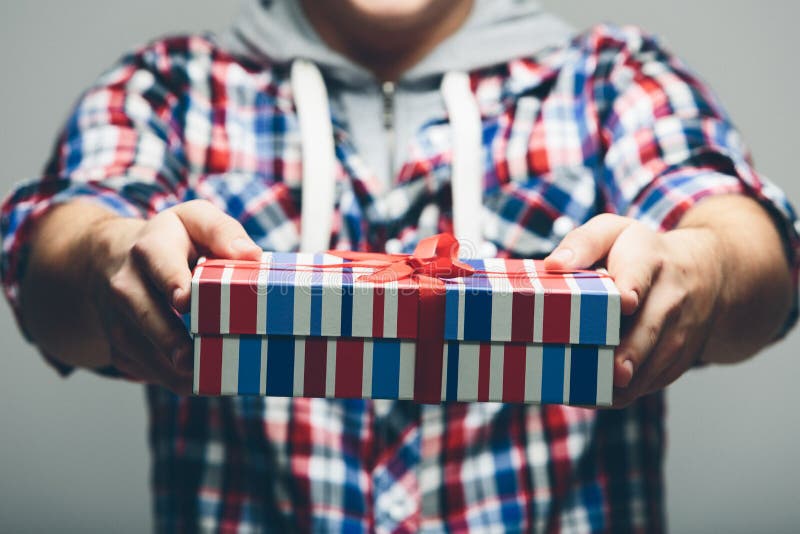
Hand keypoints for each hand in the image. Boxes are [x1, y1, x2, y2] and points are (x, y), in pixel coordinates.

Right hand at [85, 200, 261, 393]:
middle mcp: (126, 285)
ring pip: (141, 351)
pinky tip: (202, 383)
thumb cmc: (171, 241)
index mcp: (150, 249)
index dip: (172, 283)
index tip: (185, 302)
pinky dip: (172, 381)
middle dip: (168, 339)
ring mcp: (116, 319)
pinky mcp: (117, 346)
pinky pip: (143, 370)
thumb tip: (251, 255)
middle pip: (144, 315)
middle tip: (193, 359)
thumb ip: (222, 232)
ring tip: (211, 381)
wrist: (111, 260)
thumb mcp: (196, 220)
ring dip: (173, 371)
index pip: (159, 265)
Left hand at [544, 214, 724, 406]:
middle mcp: (670, 297)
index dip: (633, 288)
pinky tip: (602, 398)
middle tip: (617, 372)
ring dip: (632, 381)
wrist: (707, 272)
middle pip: (652, 326)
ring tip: (597, 395)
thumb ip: (582, 243)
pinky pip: (658, 378)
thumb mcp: (614, 232)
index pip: (641, 274)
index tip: (625, 301)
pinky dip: (632, 392)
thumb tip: (553, 265)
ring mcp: (681, 331)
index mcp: (648, 261)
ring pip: (659, 360)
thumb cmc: (643, 252)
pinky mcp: (681, 357)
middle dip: (634, 350)